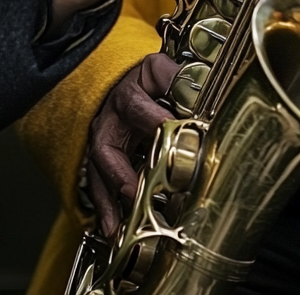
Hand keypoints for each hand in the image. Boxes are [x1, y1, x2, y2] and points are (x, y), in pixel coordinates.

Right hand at [86, 52, 178, 235]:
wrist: (126, 83)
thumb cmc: (148, 80)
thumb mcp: (161, 71)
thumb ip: (179, 79)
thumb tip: (199, 91)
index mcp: (129, 93)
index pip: (136, 105)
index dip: (150, 119)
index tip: (166, 132)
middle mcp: (111, 119)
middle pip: (107, 146)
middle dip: (119, 174)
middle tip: (134, 192)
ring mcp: (105, 141)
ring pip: (99, 172)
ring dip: (108, 200)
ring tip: (116, 226)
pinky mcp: (104, 159)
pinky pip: (100, 185)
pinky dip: (106, 208)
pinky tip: (113, 229)